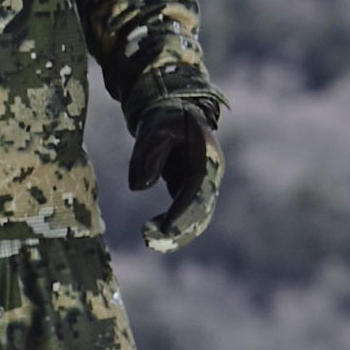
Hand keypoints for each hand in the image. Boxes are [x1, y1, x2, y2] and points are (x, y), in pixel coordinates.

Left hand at [130, 99, 220, 252]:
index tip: (166, 228)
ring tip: (149, 239)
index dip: (183, 210)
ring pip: (197, 216)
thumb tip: (139, 187)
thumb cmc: (165, 116)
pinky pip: (186, 213)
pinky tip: (150, 231)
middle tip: (152, 240)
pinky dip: (171, 225)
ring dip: (176, 232)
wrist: (175, 109)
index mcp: (206, 154)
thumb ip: (147, 155)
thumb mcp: (154, 128)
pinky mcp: (192, 189)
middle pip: (201, 208)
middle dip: (180, 229)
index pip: (197, 188)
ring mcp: (203, 182)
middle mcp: (210, 172)